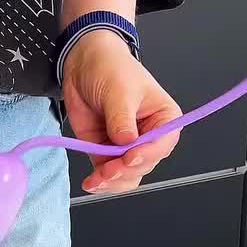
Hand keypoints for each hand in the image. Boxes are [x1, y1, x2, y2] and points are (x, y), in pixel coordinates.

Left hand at [62, 30, 181, 192]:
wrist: (83, 63)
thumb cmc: (110, 68)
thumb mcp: (119, 90)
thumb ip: (122, 118)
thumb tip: (126, 143)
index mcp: (164, 119)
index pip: (162, 144)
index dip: (146, 154)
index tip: (128, 158)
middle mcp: (149, 137)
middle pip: (144, 165)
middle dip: (125, 171)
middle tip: (106, 170)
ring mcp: (127, 148)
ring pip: (128, 177)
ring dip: (113, 182)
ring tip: (96, 180)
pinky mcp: (107, 153)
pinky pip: (109, 176)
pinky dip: (101, 183)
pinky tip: (91, 183)